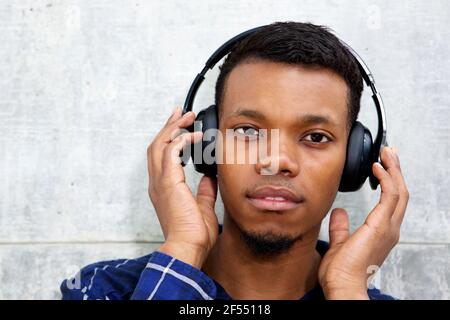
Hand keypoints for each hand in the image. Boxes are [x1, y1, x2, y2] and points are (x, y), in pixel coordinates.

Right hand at [147, 106, 218, 267]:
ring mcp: (160, 182)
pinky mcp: (168, 182)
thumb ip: (204, 191)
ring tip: (186, 117)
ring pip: (160, 145)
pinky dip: (181, 140)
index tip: (181, 127)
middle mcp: (158, 183)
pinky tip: (194, 136)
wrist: (188, 246)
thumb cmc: (192, 234)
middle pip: (156, 145)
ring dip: (173, 128)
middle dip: (168, 126)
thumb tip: (209, 178)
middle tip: (180, 113)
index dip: (169, 138)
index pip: (161, 156)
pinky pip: (171, 152)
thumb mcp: (202, 206)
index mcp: (164, 188)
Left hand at [318, 146, 408, 298]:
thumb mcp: (340, 242)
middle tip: (390, 152)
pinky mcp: (381, 225)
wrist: (342, 284)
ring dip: (394, 170)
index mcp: (381, 232)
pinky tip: (378, 167)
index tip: (382, 165)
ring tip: (387, 153)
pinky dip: (386, 179)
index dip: (389, 181)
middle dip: (395, 170)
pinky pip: (390, 196)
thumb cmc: (341, 271)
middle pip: (400, 192)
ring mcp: (388, 227)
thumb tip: (339, 212)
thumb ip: (341, 227)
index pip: (391, 201)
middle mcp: (389, 228)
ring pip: (399, 191)